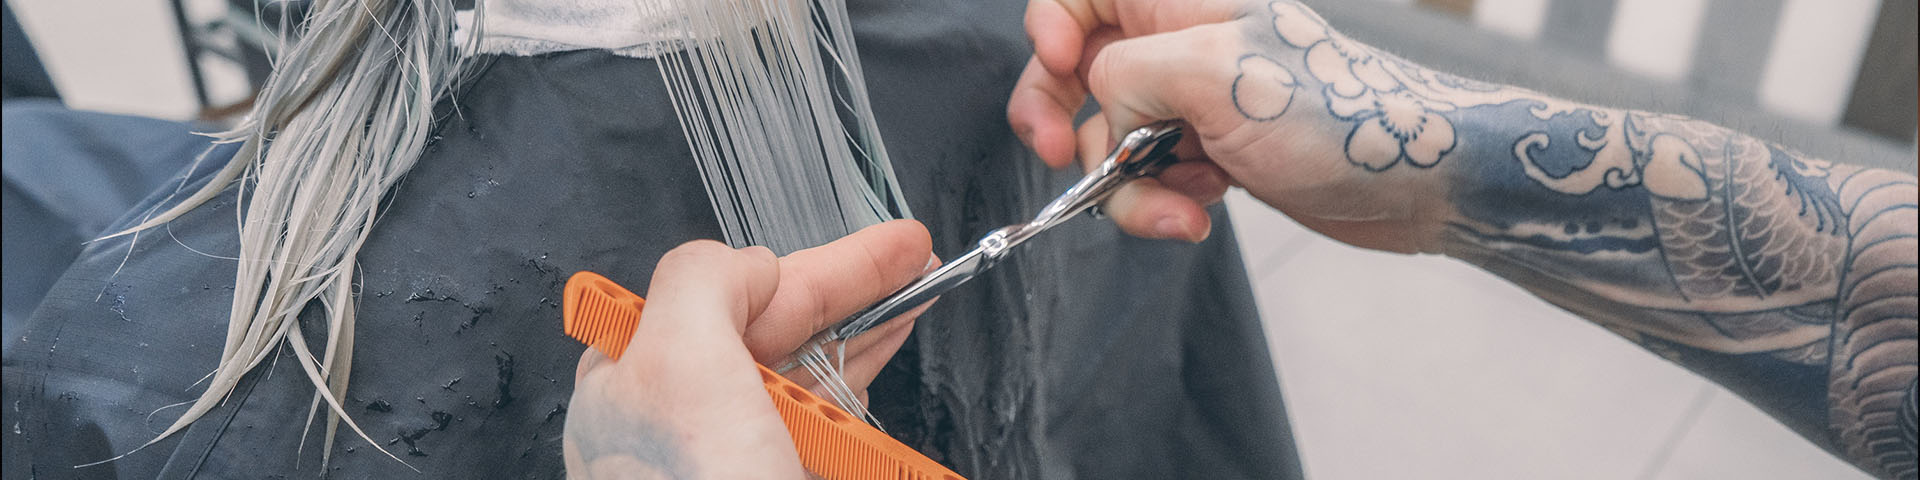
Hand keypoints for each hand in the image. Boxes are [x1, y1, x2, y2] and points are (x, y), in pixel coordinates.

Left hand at [563, 220, 933, 478]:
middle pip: (774, 331)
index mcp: (631, 383)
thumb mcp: (680, 363)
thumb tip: (749, 267)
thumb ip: (703, 283)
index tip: (884, 246)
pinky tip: (885, 371)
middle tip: (915, 258)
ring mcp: (730, 466)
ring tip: (919, 301)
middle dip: (850, 289)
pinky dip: (862, 401)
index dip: (810, 265)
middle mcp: (678, 424)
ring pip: (807, 379)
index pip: (723, 294)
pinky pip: (827, 437)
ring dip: (866, 335)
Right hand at [1008, 0, 1451, 251]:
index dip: (1051, 26)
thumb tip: (1097, 107)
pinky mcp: (1205, 155)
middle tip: (1061, 157)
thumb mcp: (1215, 76)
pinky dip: (1159, 204)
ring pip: (1106, 139)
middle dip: (1058, 118)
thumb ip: (1128, 73)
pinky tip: (1204, 211)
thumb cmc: (1336, 118)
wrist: (1416, 183)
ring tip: (1180, 204)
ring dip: (1127, 184)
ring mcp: (1191, 103)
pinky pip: (1144, 179)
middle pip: (1073, 69)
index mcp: (1180, 2)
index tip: (1061, 67)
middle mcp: (1178, 44)